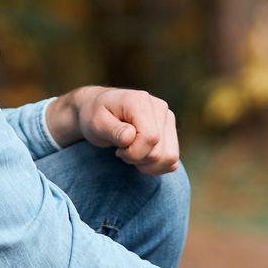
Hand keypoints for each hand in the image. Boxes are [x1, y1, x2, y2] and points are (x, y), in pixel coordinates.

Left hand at [49, 86, 180, 174]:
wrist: (98, 109)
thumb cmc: (95, 116)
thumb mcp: (96, 123)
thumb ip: (113, 130)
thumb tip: (130, 136)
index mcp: (141, 101)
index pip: (151, 138)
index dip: (133, 152)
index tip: (118, 150)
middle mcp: (160, 107)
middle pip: (160, 151)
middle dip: (138, 159)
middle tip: (122, 151)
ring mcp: (167, 119)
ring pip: (170, 158)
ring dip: (148, 164)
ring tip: (131, 153)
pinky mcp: (170, 131)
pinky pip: (172, 161)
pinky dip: (156, 166)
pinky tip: (141, 157)